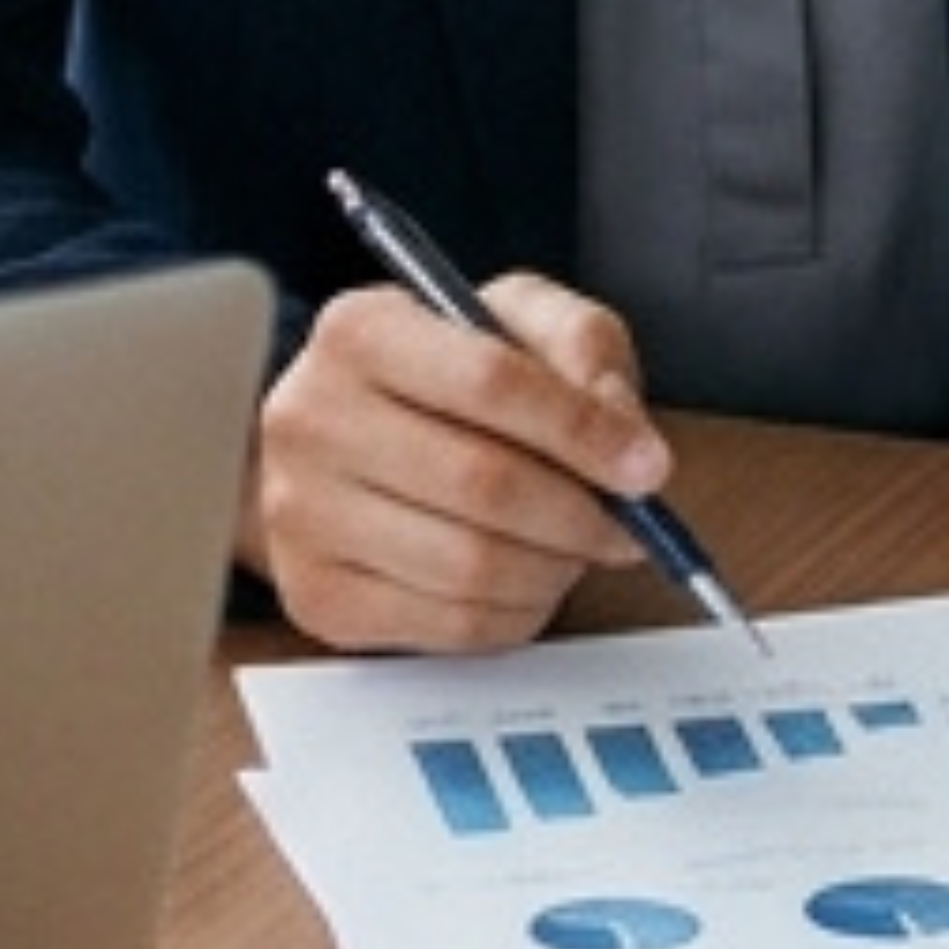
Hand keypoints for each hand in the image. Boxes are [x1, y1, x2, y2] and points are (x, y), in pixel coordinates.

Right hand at [246, 270, 660, 654]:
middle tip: (628, 527)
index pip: (489, 380)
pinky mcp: (317, 596)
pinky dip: (516, 612)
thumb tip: (626, 438)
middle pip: (482, 483)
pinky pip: (450, 625)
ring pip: (470, 566)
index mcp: (360, 331)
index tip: (647, 467)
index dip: (583, 431)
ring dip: (553, 568)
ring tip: (573, 548)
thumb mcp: (522, 323)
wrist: (353, 440)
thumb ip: (584, 348)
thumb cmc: (451, 378)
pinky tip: (527, 581)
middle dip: (580, 515)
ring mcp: (301, 515)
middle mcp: (309, 419)